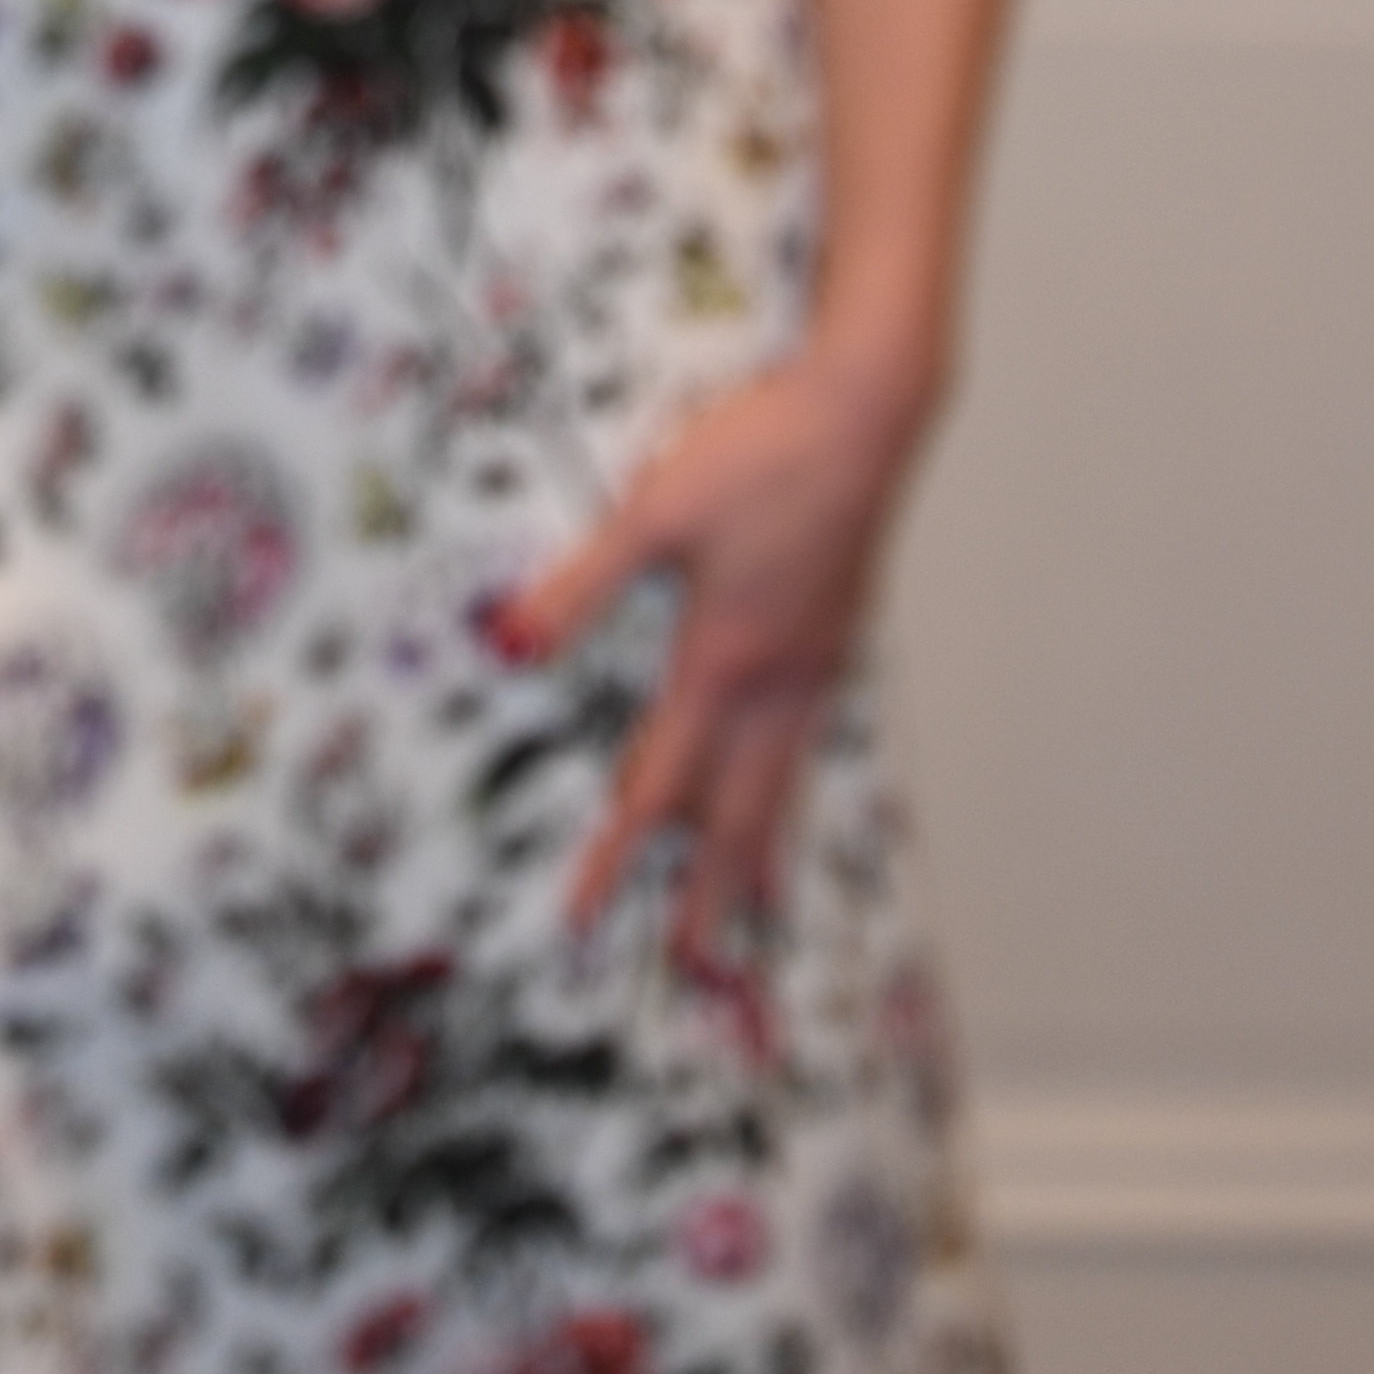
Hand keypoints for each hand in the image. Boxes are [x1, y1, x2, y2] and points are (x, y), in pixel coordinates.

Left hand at [501, 345, 934, 980]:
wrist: (867, 411)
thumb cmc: (759, 452)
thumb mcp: (654, 511)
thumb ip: (582, 585)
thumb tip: (506, 645)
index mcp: (723, 661)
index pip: (658, 783)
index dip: (618, 854)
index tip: (586, 916)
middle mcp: (776, 679)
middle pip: (736, 810)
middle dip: (708, 890)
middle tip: (694, 962)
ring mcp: (818, 660)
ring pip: (784, 778)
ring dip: (761, 849)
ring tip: (760, 904)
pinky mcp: (841, 632)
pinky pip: (811, 737)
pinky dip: (794, 783)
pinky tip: (789, 778)